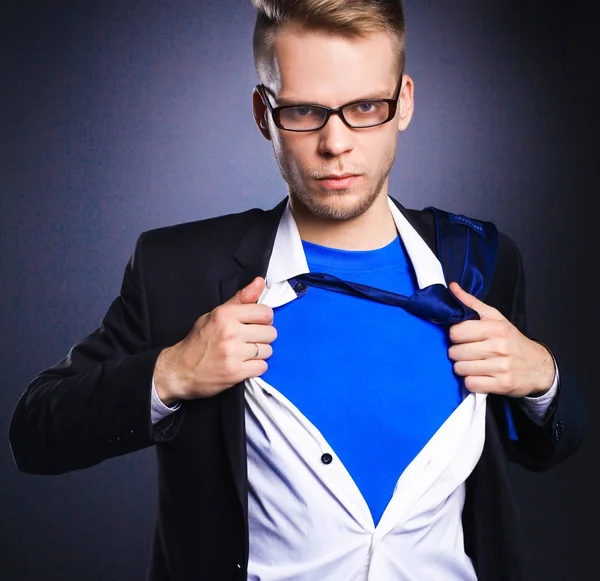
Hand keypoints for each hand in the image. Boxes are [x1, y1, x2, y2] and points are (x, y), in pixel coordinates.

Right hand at [154, 277, 275, 404]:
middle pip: (270, 333)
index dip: (264, 319)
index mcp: (225, 315)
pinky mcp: (236, 372)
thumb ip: (241, 299)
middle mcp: (230, 332)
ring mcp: (233, 353)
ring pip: (268, 350)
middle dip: (263, 337)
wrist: (180, 369)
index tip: (256, 324)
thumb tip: (260, 282)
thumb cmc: (199, 340)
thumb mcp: (216, 314)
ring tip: (245, 353)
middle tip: (249, 340)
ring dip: (260, 353)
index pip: (265, 313)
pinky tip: (244, 364)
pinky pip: (263, 367)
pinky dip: (256, 367)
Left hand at [447, 282, 554, 397]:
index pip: (456, 332)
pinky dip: (471, 381)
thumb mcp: (495, 318)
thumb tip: (452, 287)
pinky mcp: (502, 384)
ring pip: (460, 369)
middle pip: (455, 352)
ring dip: (462, 368)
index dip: (454, 335)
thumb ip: (471, 303)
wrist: (538, 365)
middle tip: (466, 352)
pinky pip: (471, 384)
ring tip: (472, 364)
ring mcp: (500, 367)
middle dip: (457, 353)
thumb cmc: (512, 340)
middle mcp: (498, 346)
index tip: (461, 337)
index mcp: (495, 328)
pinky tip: (478, 375)